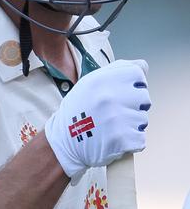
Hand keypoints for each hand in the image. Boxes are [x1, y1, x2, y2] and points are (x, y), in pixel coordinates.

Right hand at [44, 59, 150, 182]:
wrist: (64, 141)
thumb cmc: (80, 109)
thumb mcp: (90, 83)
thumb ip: (117, 71)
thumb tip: (143, 66)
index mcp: (101, 80)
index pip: (137, 74)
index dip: (133, 85)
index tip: (122, 93)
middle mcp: (109, 97)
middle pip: (144, 98)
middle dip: (133, 107)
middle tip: (114, 113)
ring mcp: (116, 119)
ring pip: (143, 120)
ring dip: (131, 125)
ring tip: (110, 126)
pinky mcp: (122, 140)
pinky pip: (140, 140)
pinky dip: (130, 142)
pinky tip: (113, 139)